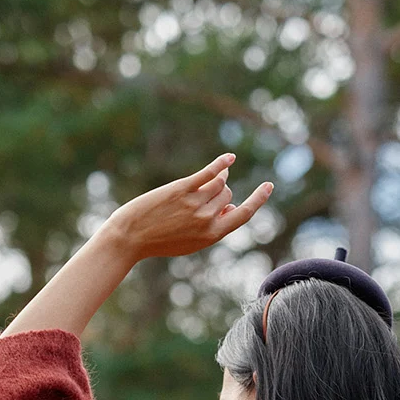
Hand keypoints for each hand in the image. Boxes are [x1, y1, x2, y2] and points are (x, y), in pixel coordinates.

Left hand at [108, 155, 273, 261]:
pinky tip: (229, 158)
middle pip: (227, 195)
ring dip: (217, 179)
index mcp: (211, 235)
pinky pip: (209, 172)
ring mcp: (195, 203)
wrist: (131, 238)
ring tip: (210, 178)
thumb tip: (232, 206)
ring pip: (219, 183)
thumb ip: (213, 225)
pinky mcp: (182, 189)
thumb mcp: (191, 241)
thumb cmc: (160, 240)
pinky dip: (221, 163)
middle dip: (221, 193)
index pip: (243, 215)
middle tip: (203, 197)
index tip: (268, 186)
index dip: (258, 200)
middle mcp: (206, 219)